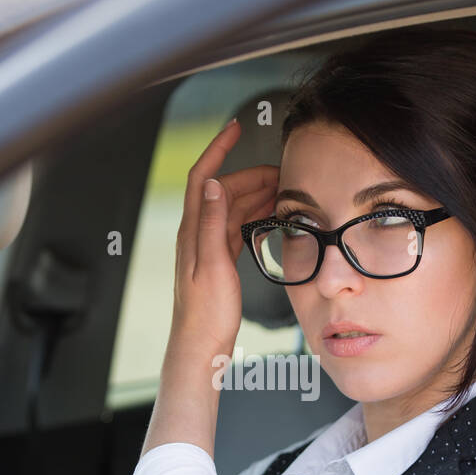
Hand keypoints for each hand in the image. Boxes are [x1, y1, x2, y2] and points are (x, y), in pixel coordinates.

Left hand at [171, 118, 278, 359]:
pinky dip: (254, 215)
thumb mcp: (212, 266)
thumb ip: (211, 224)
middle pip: (222, 190)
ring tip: (282, 189)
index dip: (217, 149)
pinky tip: (270, 216)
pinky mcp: (218, 260)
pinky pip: (237, 227)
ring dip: (255, 194)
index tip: (235, 128)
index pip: (202, 178)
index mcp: (193, 231)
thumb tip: (211, 183)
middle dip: (250, 174)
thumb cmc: (205, 315)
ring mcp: (207, 247)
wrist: (200, 346)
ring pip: (232, 208)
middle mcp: (197, 235)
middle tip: (281, 171)